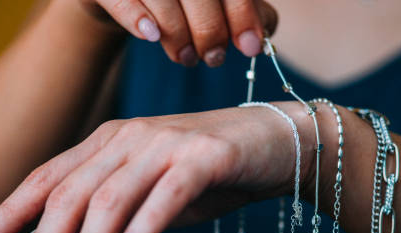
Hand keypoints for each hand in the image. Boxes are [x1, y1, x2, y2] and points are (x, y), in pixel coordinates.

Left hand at [0, 103, 316, 232]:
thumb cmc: (206, 172)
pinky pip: (170, 192)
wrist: (273, 142)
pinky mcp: (207, 156)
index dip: (13, 208)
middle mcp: (131, 138)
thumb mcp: (145, 193)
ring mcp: (168, 144)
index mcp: (109, 143)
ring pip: (112, 200)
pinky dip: (146, 223)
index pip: (50, 177)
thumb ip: (100, 211)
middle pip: (72, 196)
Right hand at [78, 0, 277, 65]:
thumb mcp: (212, 3)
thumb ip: (243, 10)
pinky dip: (137, 18)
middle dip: (210, 30)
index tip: (250, 48)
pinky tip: (151, 36)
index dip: (244, 15)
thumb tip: (263, 34)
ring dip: (177, 33)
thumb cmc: (175, 0)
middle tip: (212, 59)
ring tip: (184, 58)